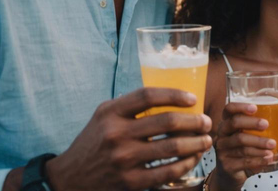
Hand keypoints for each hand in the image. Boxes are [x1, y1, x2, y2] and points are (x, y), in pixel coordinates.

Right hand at [44, 87, 211, 190]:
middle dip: (194, 121)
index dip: (175, 94)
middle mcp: (116, 134)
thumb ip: (130, 105)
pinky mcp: (130, 182)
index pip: (148, 96)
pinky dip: (185, 164)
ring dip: (196, 143)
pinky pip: (166, 172)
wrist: (70, 178)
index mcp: (111, 112)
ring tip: (207, 140)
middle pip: (167, 122)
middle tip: (207, 121)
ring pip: (171, 148)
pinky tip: (193, 159)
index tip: (193, 98)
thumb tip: (169, 95)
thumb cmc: (94, 141)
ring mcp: (123, 159)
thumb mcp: (104, 115)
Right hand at [211, 103, 277, 189]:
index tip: (255, 108)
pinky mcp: (227, 165)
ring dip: (259, 143)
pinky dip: (259, 159)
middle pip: (234, 123)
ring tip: (273, 145)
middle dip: (252, 123)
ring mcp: (222, 150)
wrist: (231, 174)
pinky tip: (269, 158)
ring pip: (241, 143)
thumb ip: (267, 127)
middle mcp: (222, 134)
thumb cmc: (244, 149)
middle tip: (266, 125)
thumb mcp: (252, 136)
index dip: (240, 107)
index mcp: (227, 122)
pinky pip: (244, 160)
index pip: (229, 109)